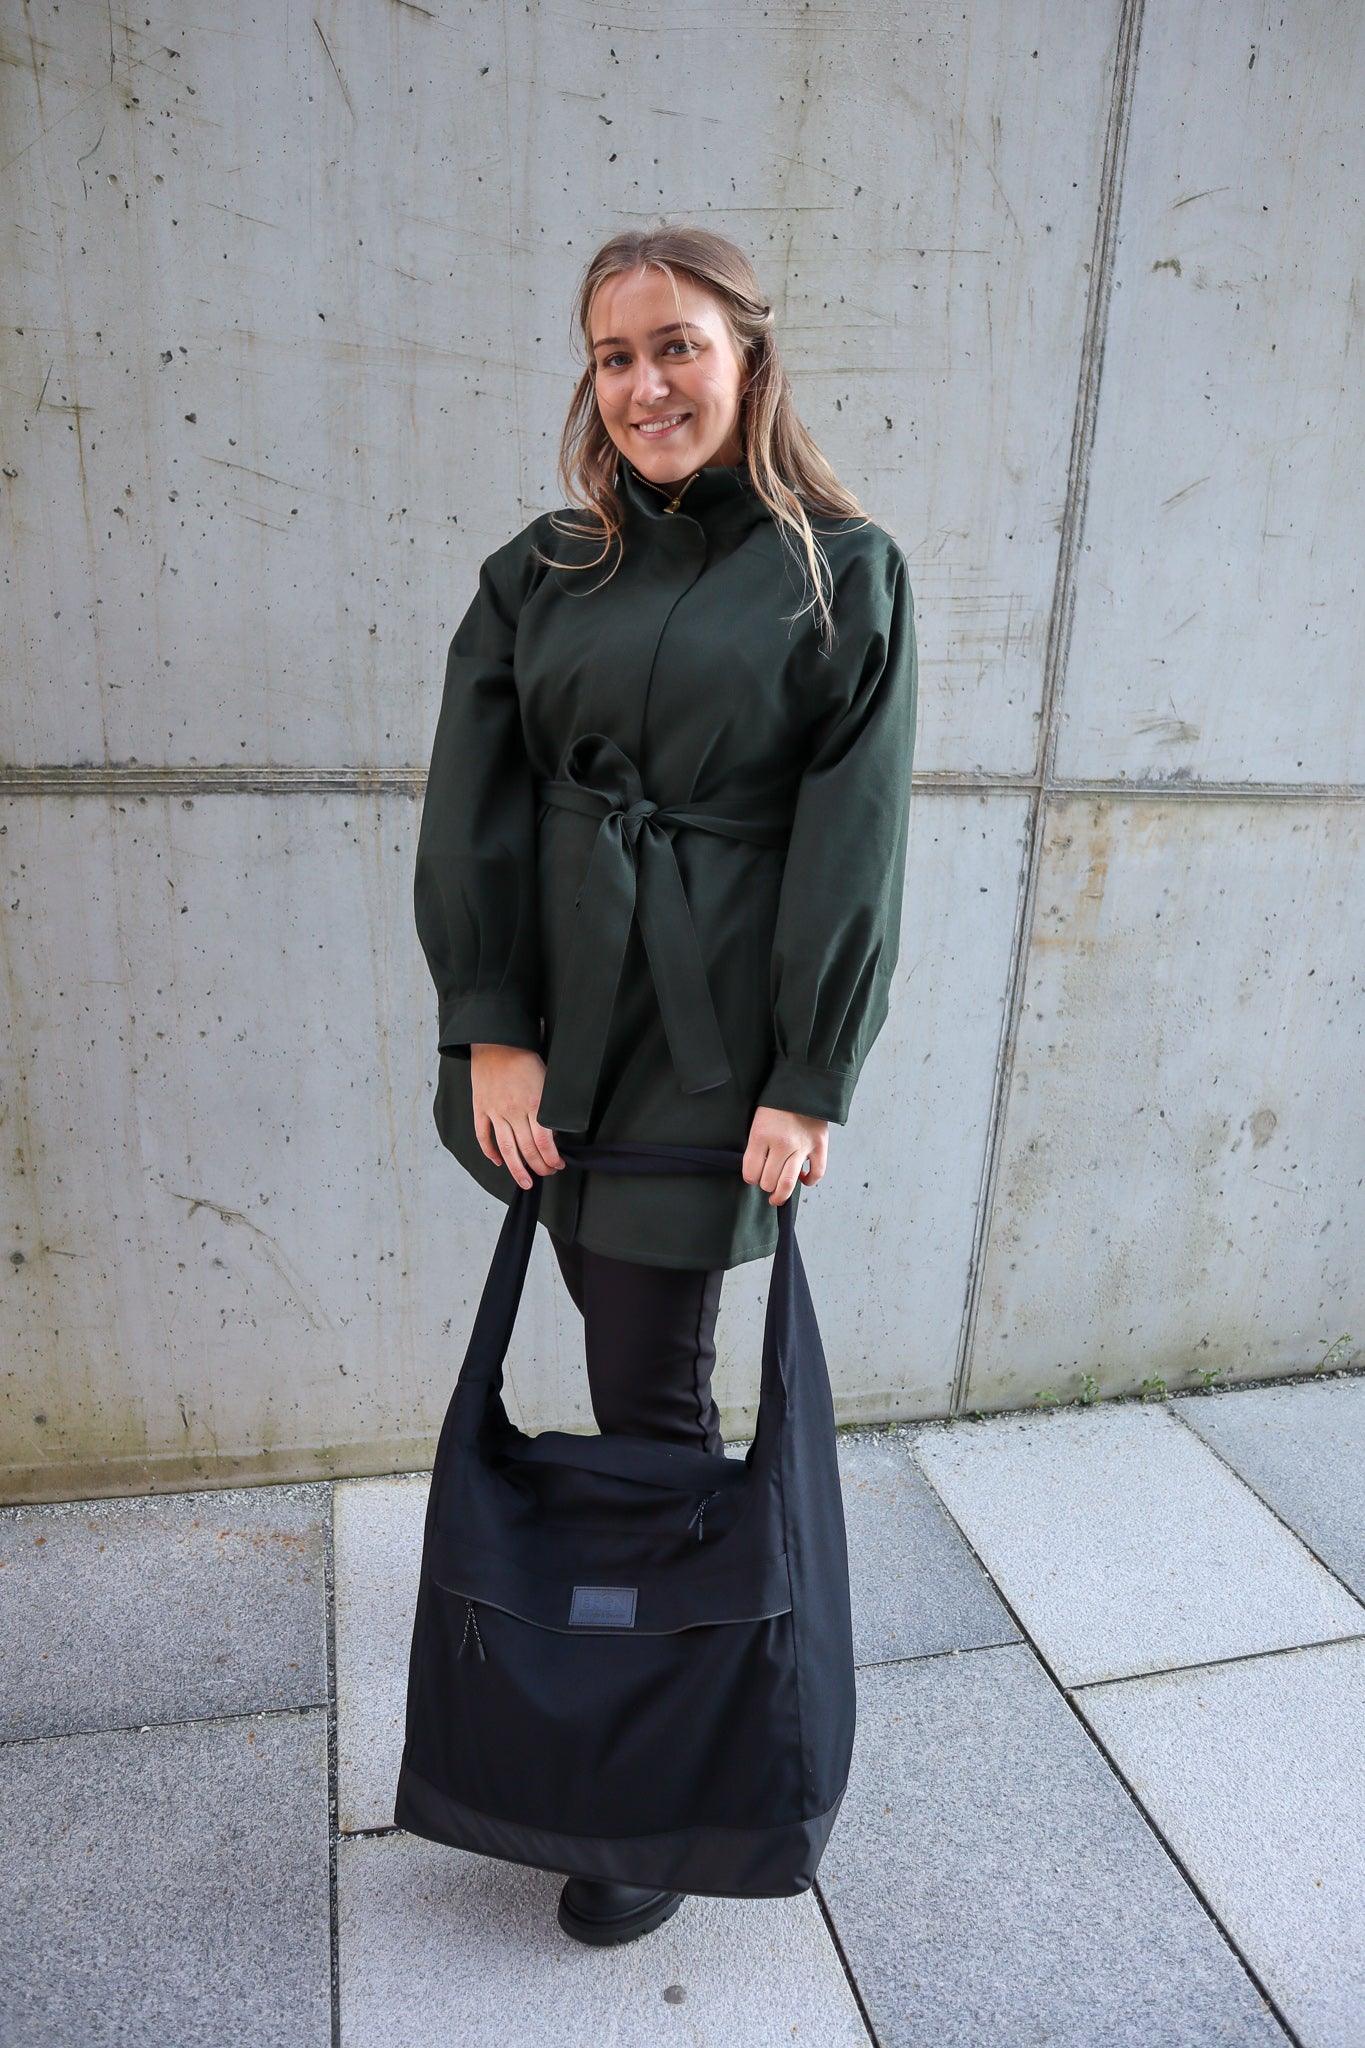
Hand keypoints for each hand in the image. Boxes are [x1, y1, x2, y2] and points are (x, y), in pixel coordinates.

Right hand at [469, 1045, 564, 1190]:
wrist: (497, 1040)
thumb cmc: (525, 1056)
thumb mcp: (547, 1079)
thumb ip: (550, 1106)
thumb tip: (556, 1131)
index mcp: (534, 1104)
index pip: (544, 1143)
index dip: (552, 1159)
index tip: (558, 1165)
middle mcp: (513, 1111)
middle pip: (527, 1150)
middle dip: (539, 1167)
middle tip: (546, 1174)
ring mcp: (495, 1111)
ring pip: (506, 1148)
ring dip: (517, 1169)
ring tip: (525, 1182)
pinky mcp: (480, 1108)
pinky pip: (483, 1136)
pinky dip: (490, 1152)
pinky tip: (499, 1162)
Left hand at [743, 1105, 827, 1205]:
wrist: (803, 1085)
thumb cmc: (777, 1102)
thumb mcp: (757, 1120)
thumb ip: (756, 1145)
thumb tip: (756, 1169)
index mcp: (761, 1135)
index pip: (750, 1173)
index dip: (750, 1177)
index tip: (752, 1176)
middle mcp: (781, 1144)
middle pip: (768, 1182)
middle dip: (765, 1185)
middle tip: (765, 1182)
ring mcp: (802, 1146)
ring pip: (788, 1183)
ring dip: (781, 1194)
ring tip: (778, 1196)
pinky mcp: (819, 1146)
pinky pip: (816, 1174)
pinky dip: (808, 1181)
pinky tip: (802, 1179)